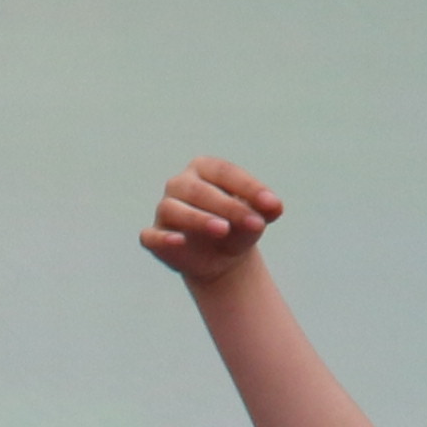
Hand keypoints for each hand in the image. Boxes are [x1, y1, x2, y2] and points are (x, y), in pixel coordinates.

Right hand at [138, 157, 286, 286]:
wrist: (220, 258)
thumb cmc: (238, 227)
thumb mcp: (255, 219)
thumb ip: (264, 211)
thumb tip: (274, 207)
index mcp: (204, 168)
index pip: (225, 172)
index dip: (249, 187)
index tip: (272, 205)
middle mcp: (180, 184)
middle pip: (200, 191)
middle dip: (229, 207)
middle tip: (255, 223)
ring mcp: (165, 209)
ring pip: (174, 209)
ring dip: (198, 218)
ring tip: (223, 230)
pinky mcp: (154, 236)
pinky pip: (152, 235)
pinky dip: (163, 238)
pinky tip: (179, 241)